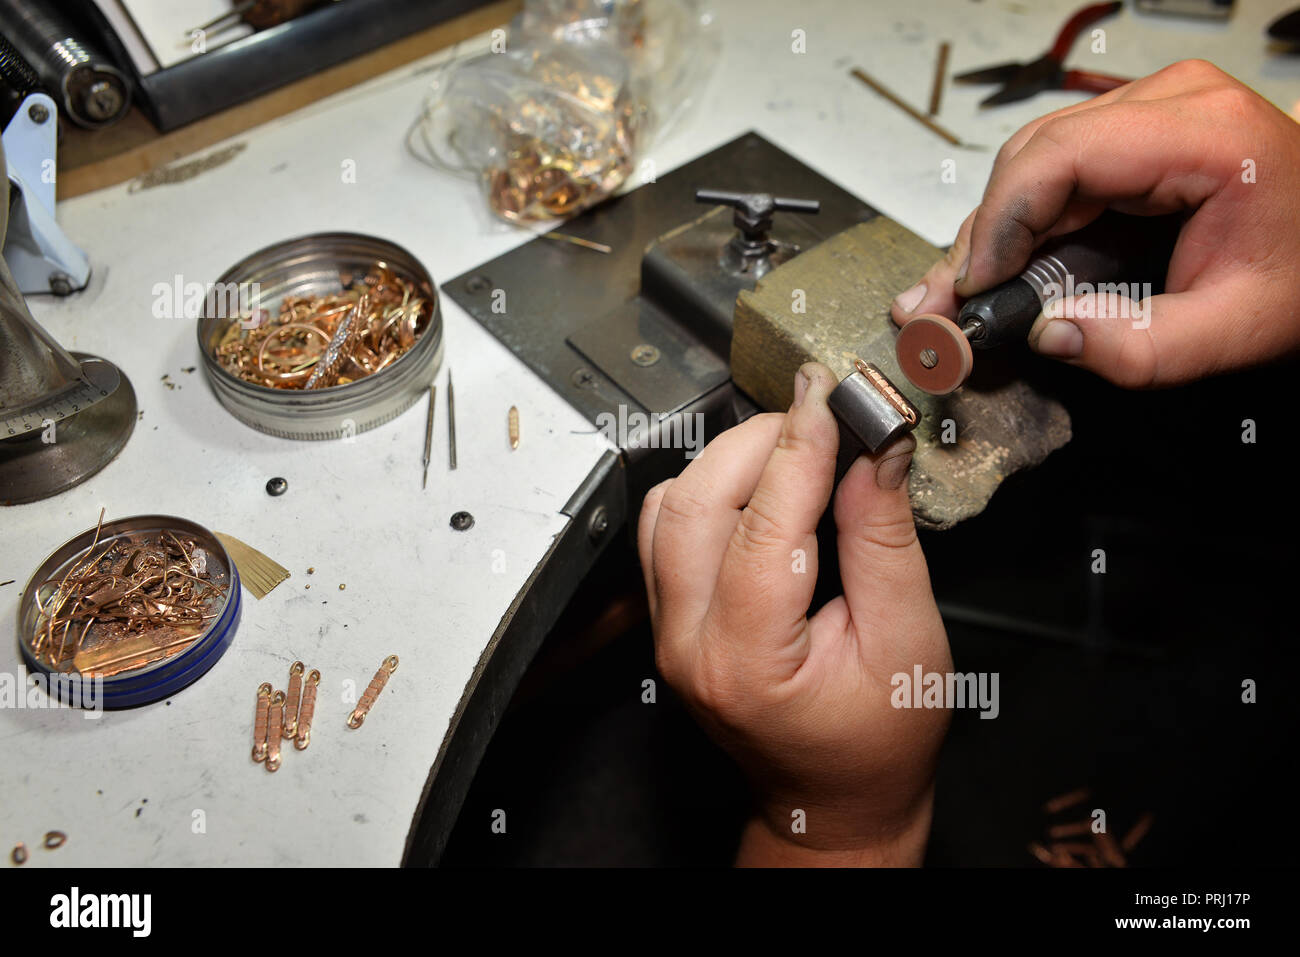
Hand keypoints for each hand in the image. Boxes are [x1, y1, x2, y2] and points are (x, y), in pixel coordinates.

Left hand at [637, 363, 951, 866]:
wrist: (832, 800)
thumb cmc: (876, 741)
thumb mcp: (906, 639)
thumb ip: (884, 540)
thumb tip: (875, 449)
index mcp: (749, 661)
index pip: (763, 526)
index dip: (800, 448)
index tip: (830, 393)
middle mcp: (688, 645)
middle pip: (695, 503)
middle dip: (758, 442)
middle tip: (822, 417)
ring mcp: (667, 633)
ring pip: (668, 508)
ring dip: (727, 462)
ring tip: (796, 450)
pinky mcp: (667, 619)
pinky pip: (665, 530)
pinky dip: (707, 489)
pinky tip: (758, 486)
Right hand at [890, 59, 1299, 387]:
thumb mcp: (1233, 332)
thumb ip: (1138, 348)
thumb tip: (1046, 336)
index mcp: (1205, 135)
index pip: (1062, 157)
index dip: (1002, 222)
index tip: (974, 285)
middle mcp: (1172, 102)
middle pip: (1035, 156)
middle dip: (983, 233)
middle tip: (942, 301)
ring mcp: (1152, 109)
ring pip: (1034, 161)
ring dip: (994, 230)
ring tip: (958, 291)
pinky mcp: (1136, 132)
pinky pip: (1056, 169)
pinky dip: (1021, 221)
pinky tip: (995, 267)